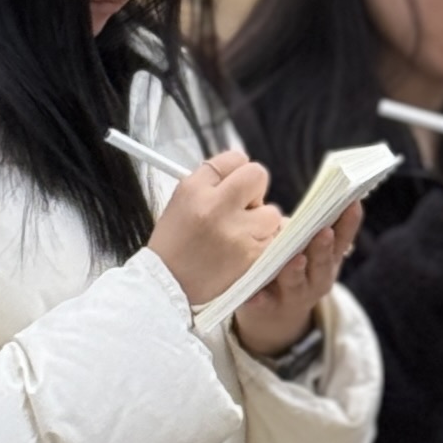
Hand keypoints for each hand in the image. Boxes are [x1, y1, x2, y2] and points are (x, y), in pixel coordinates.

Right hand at [147, 148, 286, 309]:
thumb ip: (211, 181)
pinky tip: (246, 250)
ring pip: (272, 212)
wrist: (168, 284)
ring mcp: (235, 232)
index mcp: (194, 189)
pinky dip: (265, 244)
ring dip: (261, 222)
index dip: (237, 171)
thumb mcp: (182, 200)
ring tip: (240, 235)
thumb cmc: (175, 243)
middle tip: (242, 207)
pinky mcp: (251, 256)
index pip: (235, 158)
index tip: (233, 184)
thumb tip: (242, 170)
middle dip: (254, 190)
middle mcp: (215, 206)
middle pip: (258, 176)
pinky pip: (275, 239)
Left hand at [234, 203, 364, 362]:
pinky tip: (254, 294)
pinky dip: (259, 299)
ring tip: (295, 260)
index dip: (349, 223)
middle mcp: (316, 280)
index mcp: (328, 261)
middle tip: (324, 232)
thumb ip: (310, 226)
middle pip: (322, 263)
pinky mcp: (268, 308)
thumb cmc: (293, 267)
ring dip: (296, 271)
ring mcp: (294, 296)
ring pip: (296, 283)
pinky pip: (263, 304)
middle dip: (323, 247)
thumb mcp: (308, 248)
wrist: (276, 316)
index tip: (352, 203)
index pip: (343, 239)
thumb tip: (319, 188)